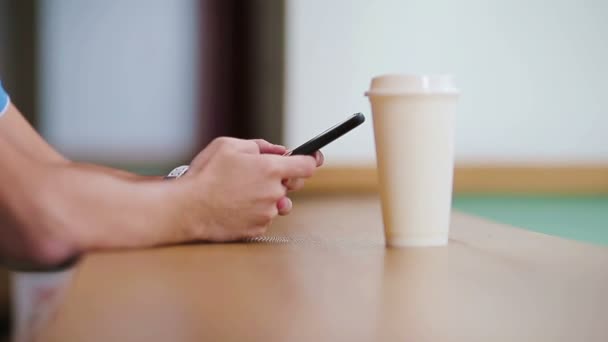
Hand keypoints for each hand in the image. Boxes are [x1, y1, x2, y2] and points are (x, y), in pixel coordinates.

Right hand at [181, 137, 317, 241]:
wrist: (187, 209)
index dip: (311, 160)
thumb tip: (279, 151)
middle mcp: (274, 193)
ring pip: (278, 202)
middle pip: (293, 184)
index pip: (306, 166)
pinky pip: (264, 217)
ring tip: (242, 192)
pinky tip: (235, 206)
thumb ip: (259, 145)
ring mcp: (267, 213)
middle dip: (283, 178)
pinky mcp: (257, 229)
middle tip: (260, 174)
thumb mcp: (228, 146)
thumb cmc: (205, 175)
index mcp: (270, 169)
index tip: (314, 158)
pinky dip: (255, 211)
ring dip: (268, 196)